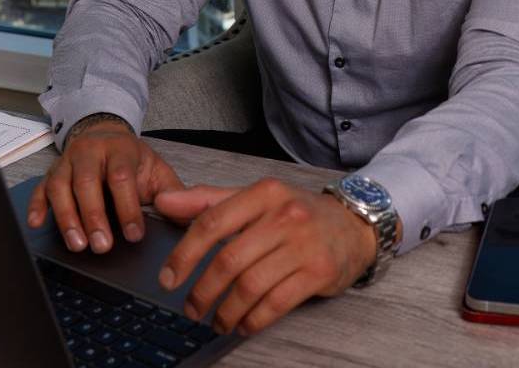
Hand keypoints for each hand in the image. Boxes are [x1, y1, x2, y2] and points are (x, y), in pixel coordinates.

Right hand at [26, 113, 183, 252]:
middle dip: (94, 216)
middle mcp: (90, 152)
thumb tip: (189, 217)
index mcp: (120, 149)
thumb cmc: (132, 160)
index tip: (134, 235)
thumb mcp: (156, 170)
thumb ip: (172, 192)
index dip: (127, 207)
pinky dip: (36, 206)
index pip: (121, 177)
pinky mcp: (50, 173)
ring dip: (67, 217)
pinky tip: (37, 224)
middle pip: (87, 182)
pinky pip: (39, 189)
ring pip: (60, 186)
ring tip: (77, 244)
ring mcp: (67, 162)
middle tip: (102, 245)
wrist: (106, 135)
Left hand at [153, 178, 377, 334]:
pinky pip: (276, 303)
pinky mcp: (319, 271)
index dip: (184, 254)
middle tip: (192, 308)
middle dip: (203, 291)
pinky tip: (244, 324)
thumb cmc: (299, 213)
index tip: (168, 278)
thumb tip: (164, 202)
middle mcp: (285, 215)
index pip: (212, 222)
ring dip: (227, 311)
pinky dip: (254, 319)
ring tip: (217, 321)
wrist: (355, 225)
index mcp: (264, 193)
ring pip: (251, 285)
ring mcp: (304, 244)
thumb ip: (209, 200)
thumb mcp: (257, 198)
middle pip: (229, 260)